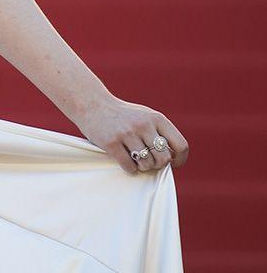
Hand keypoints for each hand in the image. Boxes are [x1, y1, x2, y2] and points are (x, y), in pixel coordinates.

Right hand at [70, 93, 188, 174]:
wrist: (92, 104)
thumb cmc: (122, 114)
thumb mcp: (145, 116)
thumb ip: (160, 132)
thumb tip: (173, 158)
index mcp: (156, 118)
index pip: (180, 145)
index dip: (180, 159)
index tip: (173, 163)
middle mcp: (143, 125)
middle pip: (163, 158)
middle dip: (158, 164)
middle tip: (149, 162)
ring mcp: (126, 133)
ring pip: (146, 164)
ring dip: (142, 167)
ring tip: (136, 160)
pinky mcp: (111, 142)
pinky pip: (129, 166)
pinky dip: (130, 168)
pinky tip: (125, 161)